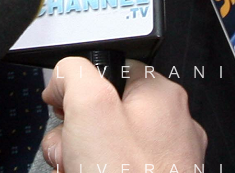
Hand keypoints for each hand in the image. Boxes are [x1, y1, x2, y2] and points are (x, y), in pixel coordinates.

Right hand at [41, 57, 205, 171]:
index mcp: (162, 97)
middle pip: (105, 114)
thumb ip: (73, 74)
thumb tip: (63, 77)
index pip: (111, 70)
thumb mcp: (90, 106)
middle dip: (76, 134)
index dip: (79, 91)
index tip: (64, 109)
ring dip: (80, 162)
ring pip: (107, 149)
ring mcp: (166, 165)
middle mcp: (171, 128)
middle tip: (72, 152)